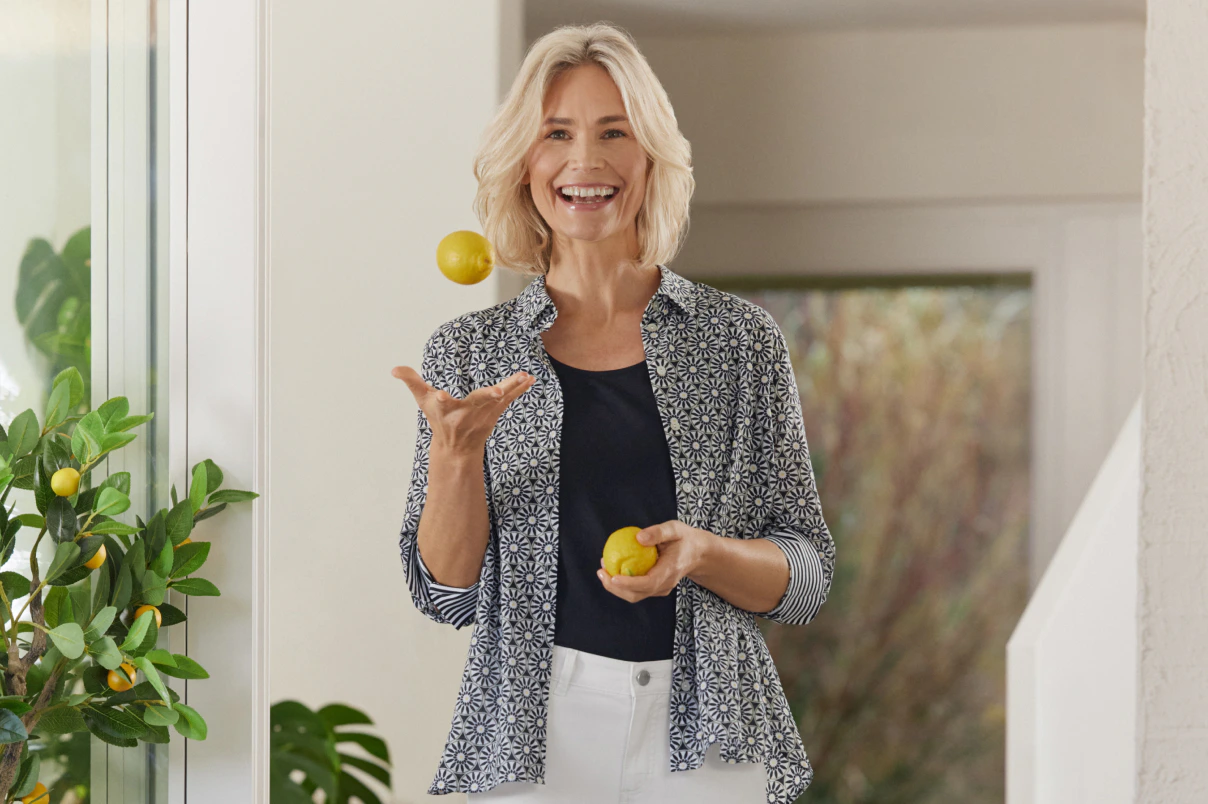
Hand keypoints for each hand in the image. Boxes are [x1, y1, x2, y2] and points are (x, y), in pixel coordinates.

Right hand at [392, 362, 535, 454]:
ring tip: (524, 376)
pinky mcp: (494, 413)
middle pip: (477, 403)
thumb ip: (411, 381)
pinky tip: (530, 378)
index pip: (439, 404)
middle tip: (497, 391)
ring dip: (512, 388)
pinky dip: (519, 389)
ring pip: (499, 400)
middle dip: (486, 397)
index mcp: (445, 410)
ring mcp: (482, 415)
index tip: (439, 396)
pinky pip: (509, 399)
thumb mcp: (422, 400)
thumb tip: (394, 369)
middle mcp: (464, 414)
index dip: (438, 399)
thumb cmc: (438, 419)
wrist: (457, 447)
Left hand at [596, 520, 715, 602]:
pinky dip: (622, 583)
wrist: (698, 553)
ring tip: (602, 569)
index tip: (612, 576)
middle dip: (615, 588)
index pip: (648, 583)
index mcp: (669, 571)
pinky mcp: (656, 588)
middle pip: (637, 594)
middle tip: (600, 571)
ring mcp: (660, 588)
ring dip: (615, 587)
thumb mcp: (675, 529)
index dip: (628, 583)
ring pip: (635, 595)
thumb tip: (638, 538)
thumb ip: (658, 532)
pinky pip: (637, 590)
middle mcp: (665, 584)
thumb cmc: (685, 538)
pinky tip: (612, 568)